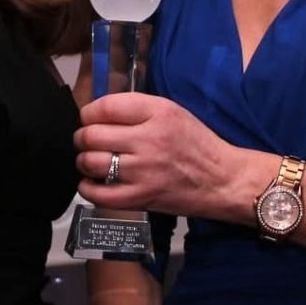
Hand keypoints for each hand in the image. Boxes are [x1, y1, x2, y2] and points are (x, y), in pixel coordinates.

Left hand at [74, 92, 230, 218]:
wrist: (223, 180)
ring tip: (90, 161)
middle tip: (86, 141)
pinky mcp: (140, 198)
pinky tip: (93, 183)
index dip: (88, 113)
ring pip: (90, 162)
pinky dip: (87, 188)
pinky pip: (97, 194)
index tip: (89, 119)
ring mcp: (143, 171)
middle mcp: (148, 139)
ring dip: (83, 160)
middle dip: (82, 137)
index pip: (105, 106)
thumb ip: (137, 109)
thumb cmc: (197, 144)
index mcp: (157, 112)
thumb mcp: (173, 112)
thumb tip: (98, 113)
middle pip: (92, 134)